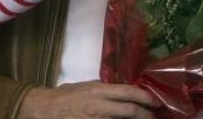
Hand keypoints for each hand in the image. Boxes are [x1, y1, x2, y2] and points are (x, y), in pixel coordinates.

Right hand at [17, 82, 158, 118]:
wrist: (47, 109)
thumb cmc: (66, 96)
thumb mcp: (86, 86)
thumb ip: (103, 87)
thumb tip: (120, 89)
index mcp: (99, 90)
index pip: (128, 92)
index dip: (145, 97)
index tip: (155, 101)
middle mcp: (100, 105)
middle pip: (130, 111)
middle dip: (146, 115)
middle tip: (154, 116)